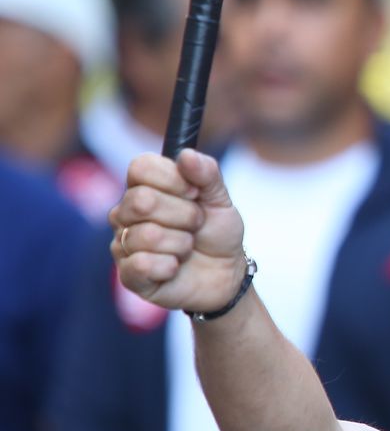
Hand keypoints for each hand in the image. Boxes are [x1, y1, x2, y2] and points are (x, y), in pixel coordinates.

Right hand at [110, 149, 246, 313]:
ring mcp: (123, 243)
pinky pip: (141, 265)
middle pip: (142, 201)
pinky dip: (170, 267)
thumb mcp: (221, 199)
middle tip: (196, 225)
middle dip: (185, 215)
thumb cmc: (217, 232)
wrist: (226, 274)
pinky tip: (175, 268)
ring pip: (147, 235)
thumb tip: (186, 155)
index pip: (140, 167)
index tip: (195, 194)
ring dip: (182, 244)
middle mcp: (126, 213)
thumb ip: (207, 174)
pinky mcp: (128, 275)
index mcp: (144, 187)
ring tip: (187, 248)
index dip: (174, 180)